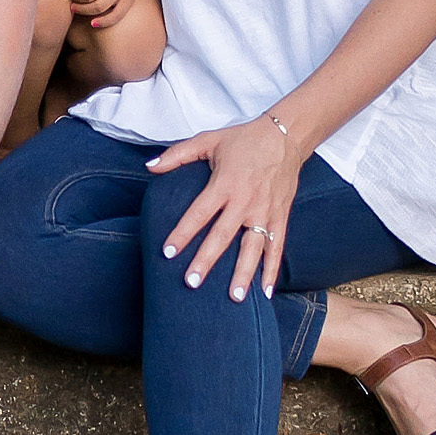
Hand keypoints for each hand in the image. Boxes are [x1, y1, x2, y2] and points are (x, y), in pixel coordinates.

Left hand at [149, 116, 300, 296]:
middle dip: (206, 260)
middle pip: (223, 236)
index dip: (183, 232)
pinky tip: (265, 293)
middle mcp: (245, 201)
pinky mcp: (280, 217)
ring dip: (244, 273)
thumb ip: (178, 154)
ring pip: (253, 247)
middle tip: (191, 283)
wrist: (285, 136)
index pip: (199, 212)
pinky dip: (272, 270)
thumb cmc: (243, 140)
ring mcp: (265, 211)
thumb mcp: (208, 140)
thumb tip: (149, 167)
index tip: (168, 252)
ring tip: (234, 298)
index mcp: (224, 183)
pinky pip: (277, 247)